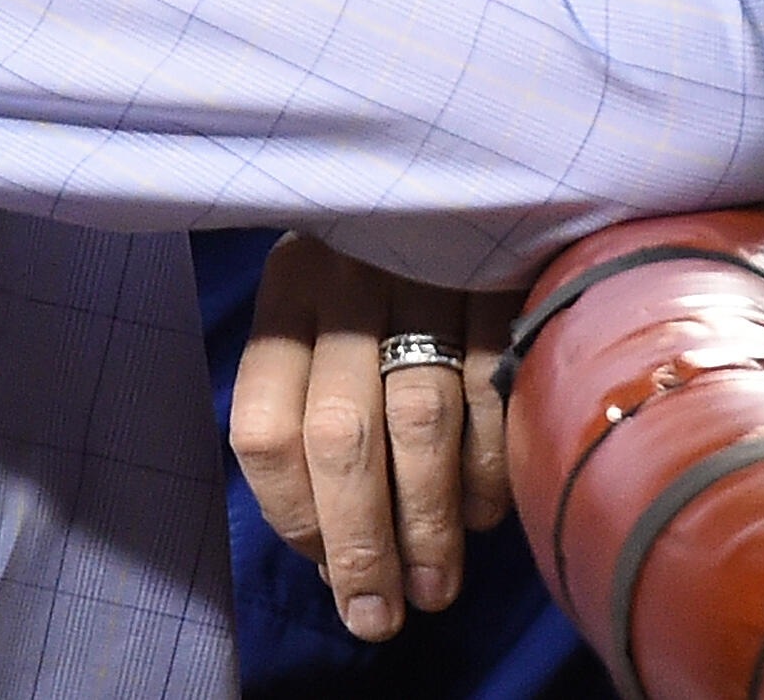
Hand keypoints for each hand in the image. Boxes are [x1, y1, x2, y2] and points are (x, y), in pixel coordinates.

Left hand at [229, 235, 512, 643]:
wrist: (466, 149)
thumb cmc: (384, 260)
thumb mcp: (326, 307)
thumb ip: (315, 412)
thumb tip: (332, 553)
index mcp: (289, 288)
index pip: (265, 425)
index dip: (293, 514)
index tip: (324, 568)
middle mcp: (347, 279)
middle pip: (340, 435)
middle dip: (361, 542)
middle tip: (380, 614)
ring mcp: (427, 274)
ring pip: (419, 420)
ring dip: (430, 523)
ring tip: (436, 588)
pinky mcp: (498, 277)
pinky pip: (491, 391)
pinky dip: (489, 467)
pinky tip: (485, 514)